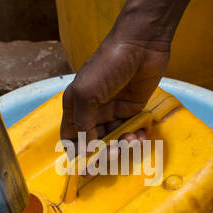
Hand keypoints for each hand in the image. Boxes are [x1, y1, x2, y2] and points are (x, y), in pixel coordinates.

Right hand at [60, 21, 170, 142]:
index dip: (76, 154)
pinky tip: (139, 136)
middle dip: (102, 153)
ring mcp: (113, 110)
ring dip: (120, 147)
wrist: (140, 45)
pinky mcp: (132, 109)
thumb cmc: (108, 65)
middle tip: (113, 154)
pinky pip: (131, 132)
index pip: (71, 138)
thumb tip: (83, 149)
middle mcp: (92, 110)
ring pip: (113, 140)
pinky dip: (135, 139)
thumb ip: (83, 123)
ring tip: (130, 142)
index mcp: (75, 106)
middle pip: (93, 143)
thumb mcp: (87, 93)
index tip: (86, 167)